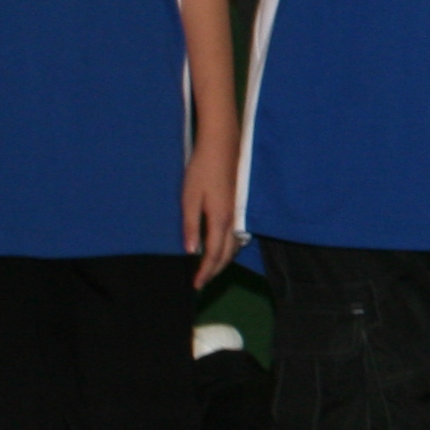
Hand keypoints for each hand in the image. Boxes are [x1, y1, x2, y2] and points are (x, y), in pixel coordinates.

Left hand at [181, 142, 239, 286]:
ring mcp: (240, 211)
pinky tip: (221, 245)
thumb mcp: (189, 198)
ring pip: (236, 245)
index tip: (196, 285)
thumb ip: (191, 225)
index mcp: (220, 219)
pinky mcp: (240, 204)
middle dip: (215, 270)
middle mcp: (234, 219)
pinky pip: (238, 235)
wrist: (221, 144)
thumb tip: (191, 251)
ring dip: (224, 260)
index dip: (205, 271)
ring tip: (210, 267)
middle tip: (202, 282)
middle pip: (228, 253)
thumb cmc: (201, 170)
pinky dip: (230, 247)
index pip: (214, 254)